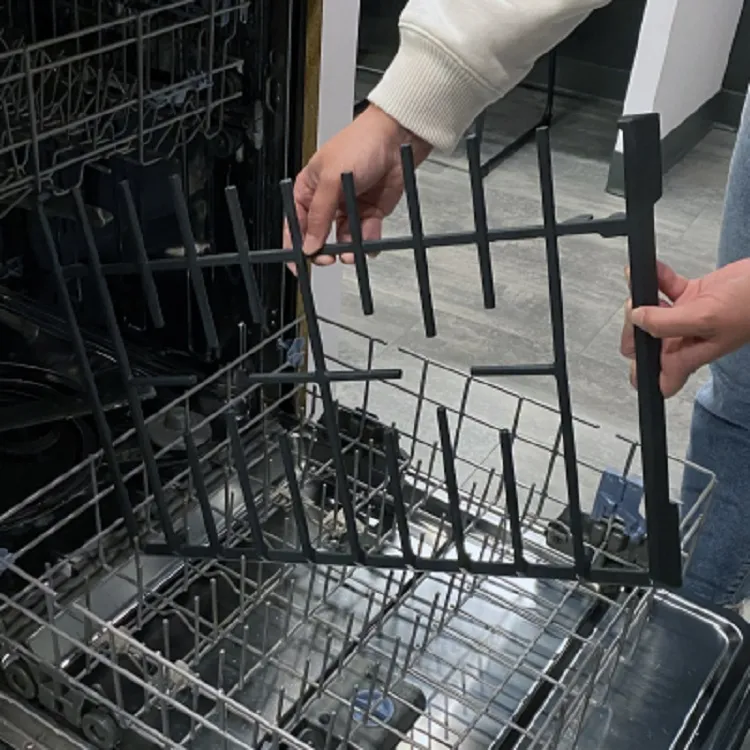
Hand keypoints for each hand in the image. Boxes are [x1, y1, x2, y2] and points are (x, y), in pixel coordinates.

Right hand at [284, 104, 431, 266]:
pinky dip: (367, 241)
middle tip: (328, 258)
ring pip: (344, 239)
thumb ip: (318, 215)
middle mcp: (328, 200)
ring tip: (351, 251)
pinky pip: (365, 235)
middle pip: (319, 236)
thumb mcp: (331, 179)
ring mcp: (349, 207)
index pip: (295, 223)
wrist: (397, 139)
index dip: (294, 245)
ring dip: (348, 248)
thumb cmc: (360, 143)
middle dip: (323, 250)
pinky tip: (368, 242)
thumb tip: (308, 243)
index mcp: (309, 189)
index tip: (298, 264)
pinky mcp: (370, 212)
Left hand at [620, 259, 749, 396]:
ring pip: (650, 314)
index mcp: (689, 355)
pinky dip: (655, 278)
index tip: (633, 352)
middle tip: (637, 307)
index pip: (661, 379)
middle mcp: (685, 340)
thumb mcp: (706, 317)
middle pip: (645, 343)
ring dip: (640, 299)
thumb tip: (637, 319)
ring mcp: (687, 317)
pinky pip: (664, 288)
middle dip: (634, 325)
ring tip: (640, 284)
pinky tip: (651, 269)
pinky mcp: (692, 296)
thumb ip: (667, 322)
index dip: (642, 374)